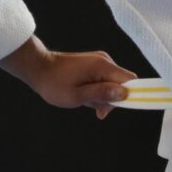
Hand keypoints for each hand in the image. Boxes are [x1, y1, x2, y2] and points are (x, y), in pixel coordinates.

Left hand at [0, 35, 135, 118]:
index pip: (130, 80)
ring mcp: (99, 62)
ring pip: (113, 84)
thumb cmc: (54, 83)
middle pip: (123, 84)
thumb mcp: (77, 95)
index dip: (133, 95)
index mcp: (102, 66)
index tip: (125, 107)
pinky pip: (105, 81)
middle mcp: (105, 61)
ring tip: (84, 100)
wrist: (38, 68)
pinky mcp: (94, 65)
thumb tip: (124, 94)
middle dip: (112, 99)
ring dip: (103, 97)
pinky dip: (98, 91)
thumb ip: (101, 94)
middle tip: (96, 110)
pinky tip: (84, 96)